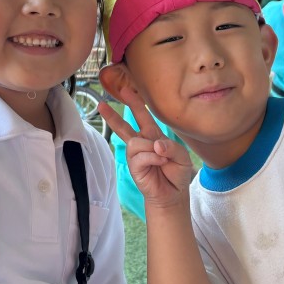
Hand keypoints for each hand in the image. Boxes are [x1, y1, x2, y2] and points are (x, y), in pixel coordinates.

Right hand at [100, 89, 193, 209]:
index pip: (143, 116)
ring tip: (163, 158)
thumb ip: (170, 146)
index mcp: (153, 135)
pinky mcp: (134, 167)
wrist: (174, 193)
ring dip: (151, 148)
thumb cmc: (177, 171)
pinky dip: (152, 158)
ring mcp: (136, 155)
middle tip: (101, 105)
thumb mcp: (181, 154)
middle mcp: (142, 143)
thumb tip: (155, 144)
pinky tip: (160, 163)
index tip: (125, 90)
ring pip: (135, 142)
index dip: (134, 103)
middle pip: (124, 126)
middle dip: (112, 116)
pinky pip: (139, 156)